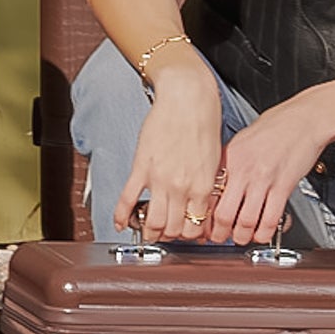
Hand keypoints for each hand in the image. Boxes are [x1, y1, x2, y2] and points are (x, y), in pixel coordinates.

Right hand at [114, 60, 225, 242]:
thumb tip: (202, 204)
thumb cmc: (204, 123)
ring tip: (146, 230)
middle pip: (172, 230)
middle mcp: (182, 188)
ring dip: (148, 232)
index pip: (195, 228)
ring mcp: (160, 180)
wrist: (187, 98)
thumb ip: (207, 185)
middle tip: (164, 232)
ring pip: (151, 222)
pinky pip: (127, 200)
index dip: (189, 235)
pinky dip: (121, 217)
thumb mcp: (214, 161)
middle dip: (168, 235)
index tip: (183, 231)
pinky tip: (119, 224)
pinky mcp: (141, 168)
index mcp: (204, 187)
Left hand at [207, 90, 334, 249]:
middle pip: (223, 214)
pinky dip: (264, 232)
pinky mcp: (284, 185)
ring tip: (241, 238)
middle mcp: (243, 169)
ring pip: (246, 221)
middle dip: (219, 234)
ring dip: (242, 237)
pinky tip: (262, 233)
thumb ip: (227, 165)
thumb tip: (215, 187)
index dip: (202, 217)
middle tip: (219, 238)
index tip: (203, 225)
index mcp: (229, 158)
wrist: (305, 118)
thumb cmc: (275, 127)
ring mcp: (263, 178)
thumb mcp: (241, 142)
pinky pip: (271, 218)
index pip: (207, 195)